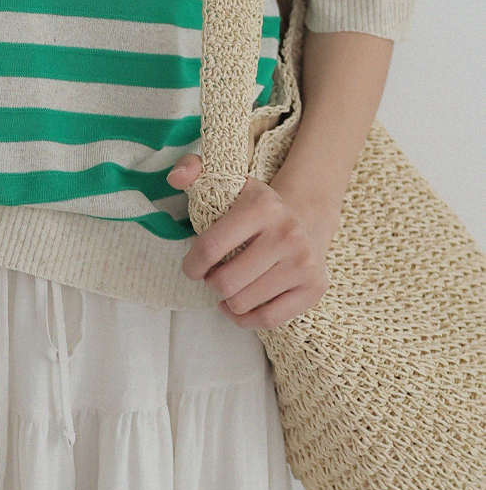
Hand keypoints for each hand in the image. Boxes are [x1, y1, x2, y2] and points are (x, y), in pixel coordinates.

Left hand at [166, 153, 336, 330]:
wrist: (306, 220)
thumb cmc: (254, 209)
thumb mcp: (226, 183)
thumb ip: (192, 169)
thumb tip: (175, 178)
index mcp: (263, 206)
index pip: (210, 248)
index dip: (192, 265)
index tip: (193, 267)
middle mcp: (288, 234)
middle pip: (225, 282)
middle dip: (212, 283)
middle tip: (217, 274)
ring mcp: (304, 263)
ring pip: (242, 303)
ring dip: (228, 300)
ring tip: (233, 285)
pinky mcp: (314, 288)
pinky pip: (267, 320)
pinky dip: (245, 318)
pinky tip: (241, 304)